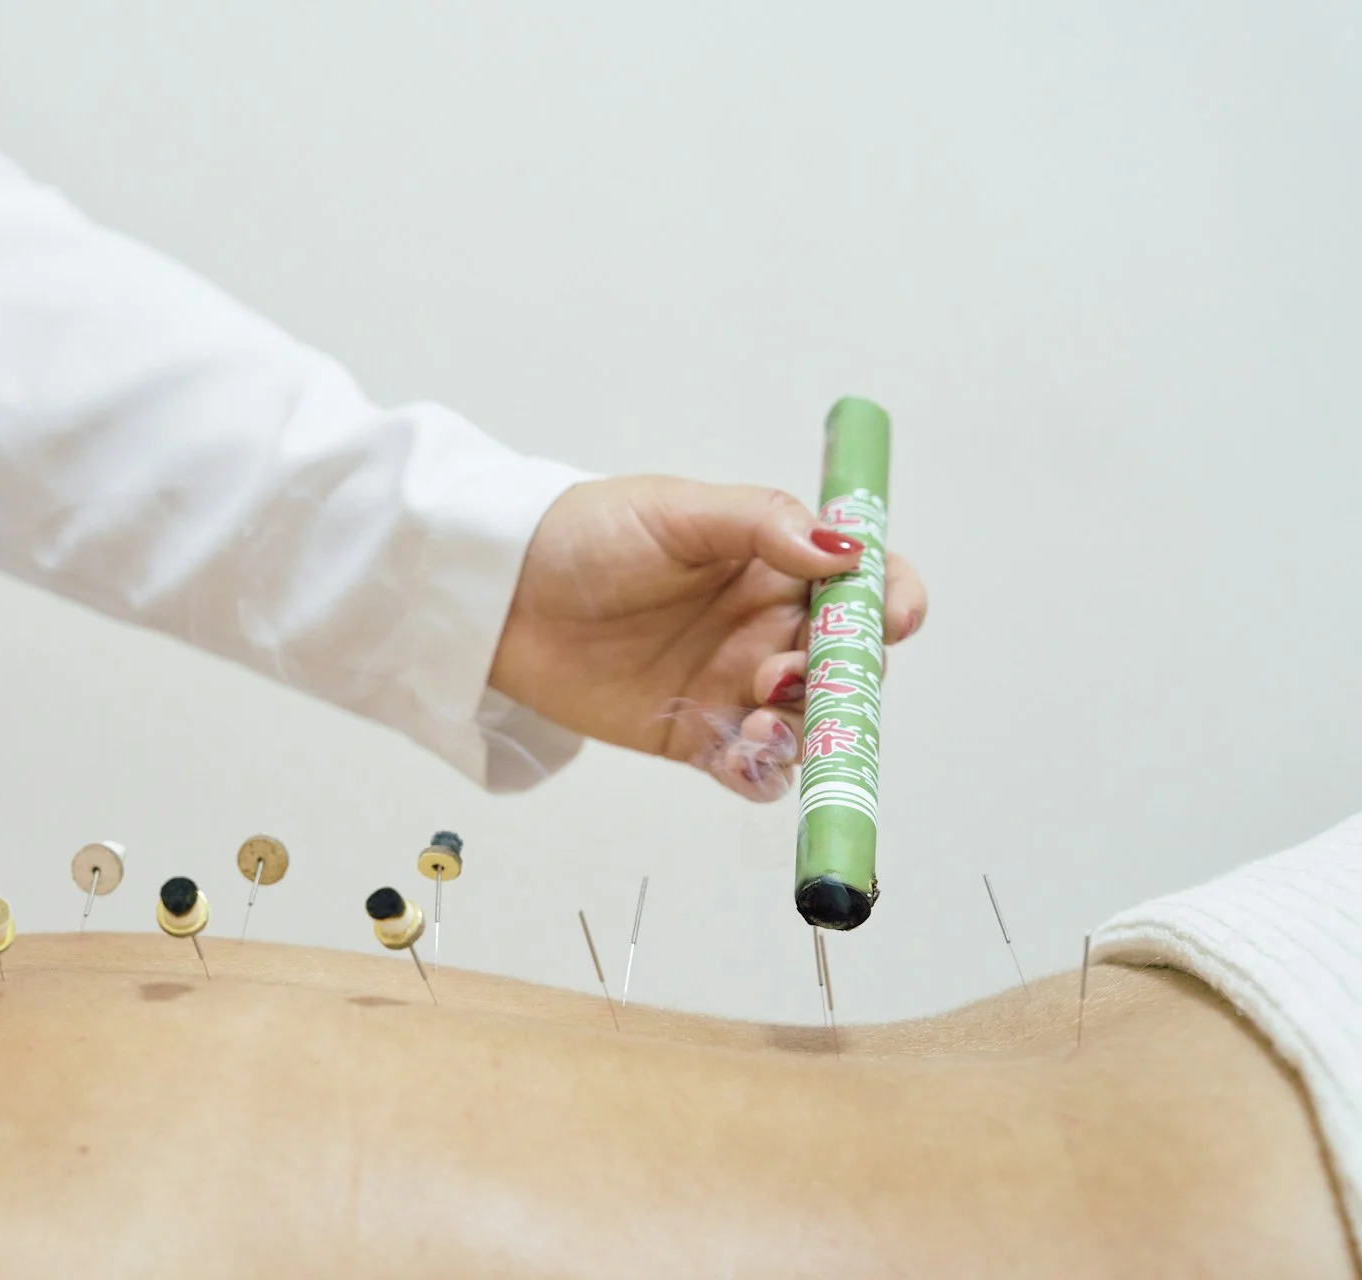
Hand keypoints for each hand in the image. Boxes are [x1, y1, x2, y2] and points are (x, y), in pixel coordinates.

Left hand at [488, 476, 926, 798]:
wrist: (502, 596)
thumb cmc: (586, 536)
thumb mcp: (678, 511)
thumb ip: (764, 525)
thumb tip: (843, 550)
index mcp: (775, 563)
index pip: (862, 586)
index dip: (890, 604)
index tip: (891, 620)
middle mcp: (766, 628)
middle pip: (845, 668)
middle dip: (840, 681)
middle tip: (788, 676)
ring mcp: (734, 686)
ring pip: (805, 726)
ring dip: (803, 734)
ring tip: (757, 724)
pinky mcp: (695, 737)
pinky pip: (751, 771)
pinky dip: (762, 776)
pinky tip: (744, 763)